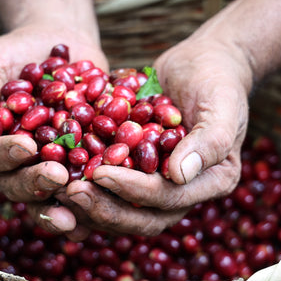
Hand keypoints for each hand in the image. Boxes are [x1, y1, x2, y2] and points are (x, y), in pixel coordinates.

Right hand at [0, 22, 107, 235]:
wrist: (61, 43)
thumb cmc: (19, 52)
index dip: (6, 156)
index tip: (25, 145)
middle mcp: (22, 161)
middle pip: (21, 185)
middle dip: (38, 183)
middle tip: (58, 176)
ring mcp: (54, 163)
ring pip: (54, 194)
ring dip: (67, 204)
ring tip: (81, 211)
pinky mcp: (85, 158)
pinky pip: (90, 179)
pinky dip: (99, 191)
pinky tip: (111, 196)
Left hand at [65, 34, 252, 235]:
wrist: (202, 63)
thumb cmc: (217, 81)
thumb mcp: (221, 105)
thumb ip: (209, 141)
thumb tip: (179, 175)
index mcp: (209, 182)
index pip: (168, 198)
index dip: (133, 190)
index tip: (100, 172)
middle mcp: (182, 191)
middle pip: (142, 216)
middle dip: (106, 208)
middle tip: (72, 192)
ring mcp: (157, 182)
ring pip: (121, 209)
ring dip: (90, 204)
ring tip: (59, 190)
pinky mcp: (136, 170)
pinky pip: (110, 187)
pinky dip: (86, 186)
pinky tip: (60, 176)